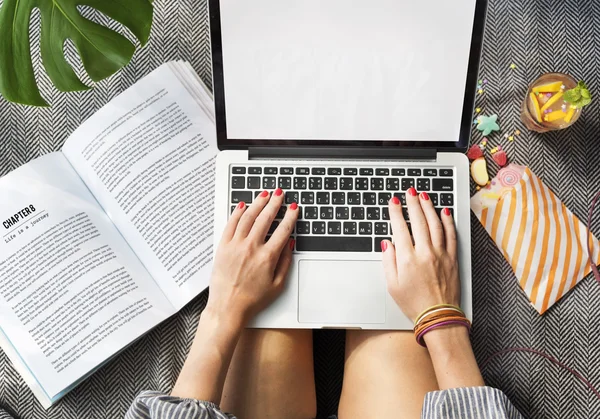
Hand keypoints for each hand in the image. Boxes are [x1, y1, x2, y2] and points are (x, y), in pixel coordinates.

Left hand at [207, 188, 298, 325]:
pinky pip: (231, 224)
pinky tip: (243, 205)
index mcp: (267, 257)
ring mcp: (235, 246)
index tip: (294, 208)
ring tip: (264, 194)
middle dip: (274, 203)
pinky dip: (237, 212)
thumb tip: (290, 244)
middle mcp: (251, 248)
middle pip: (266, 218)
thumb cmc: (252, 299)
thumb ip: (285, 262)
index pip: (283, 230)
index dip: (290, 216)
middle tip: (279, 194)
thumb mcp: (277, 284)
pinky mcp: (223, 247)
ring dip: (258, 203)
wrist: (227, 307)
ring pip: (248, 217)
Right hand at [381, 187, 459, 321]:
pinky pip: (451, 235)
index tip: (393, 201)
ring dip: (429, 207)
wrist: (438, 316)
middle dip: (413, 203)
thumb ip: (388, 261)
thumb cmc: (414, 303)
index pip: (400, 228)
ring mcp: (441, 254)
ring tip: (425, 196)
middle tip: (410, 192)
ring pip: (435, 224)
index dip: (395, 212)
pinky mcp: (452, 258)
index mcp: (408, 259)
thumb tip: (387, 243)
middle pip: (419, 221)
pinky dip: (448, 221)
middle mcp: (425, 253)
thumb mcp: (392, 285)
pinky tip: (444, 212)